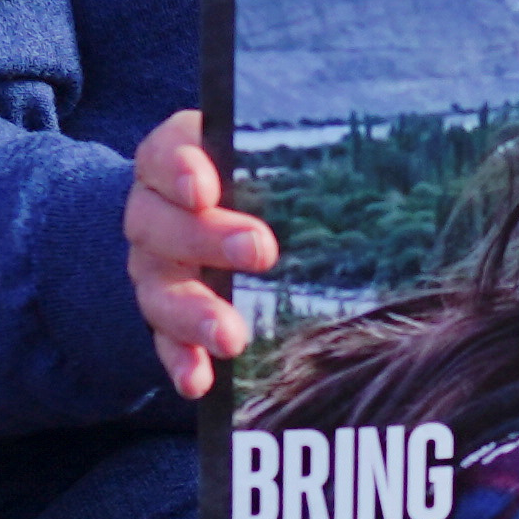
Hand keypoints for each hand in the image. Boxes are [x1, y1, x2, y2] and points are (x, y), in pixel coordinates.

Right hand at [125, 106, 279, 394]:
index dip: (179, 168)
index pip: (163, 153)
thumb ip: (291, 146)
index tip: (206, 187)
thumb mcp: (261, 148)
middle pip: (159, 224)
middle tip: (259, 250)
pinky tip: (199, 381)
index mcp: (171, 161)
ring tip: (230, 336)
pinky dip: (180, 360)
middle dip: (207, 239)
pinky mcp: (163, 315)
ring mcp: (153, 269)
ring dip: (194, 315)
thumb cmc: (250, 173)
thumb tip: (367, 138)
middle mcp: (151, 214)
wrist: (204, 213)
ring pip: (158, 291)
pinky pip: (164, 341)